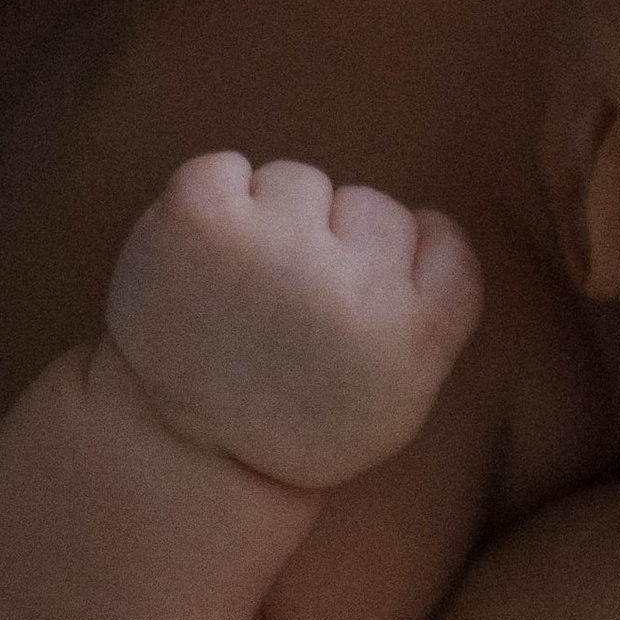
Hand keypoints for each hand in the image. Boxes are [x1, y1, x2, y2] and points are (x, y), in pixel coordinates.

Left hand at [105, 153, 483, 490]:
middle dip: (336, 244)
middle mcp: (352, 292)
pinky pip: (224, 168)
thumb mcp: (400, 395)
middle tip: (290, 314)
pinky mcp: (202, 219)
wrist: (175, 450)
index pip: (444, 240)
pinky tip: (201, 265)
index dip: (402, 264)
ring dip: (271, 221)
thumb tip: (429, 219)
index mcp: (413, 338)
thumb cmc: (298, 414)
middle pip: (374, 207)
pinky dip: (210, 203)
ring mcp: (273, 249)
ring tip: (241, 294)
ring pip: (299, 182)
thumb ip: (434, 310)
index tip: (358, 306)